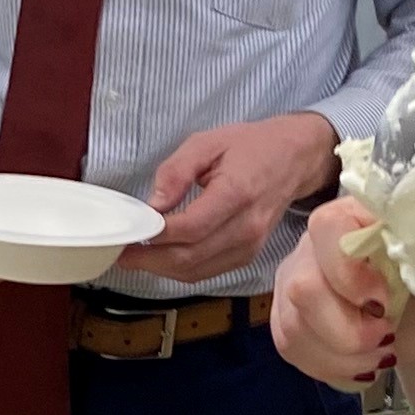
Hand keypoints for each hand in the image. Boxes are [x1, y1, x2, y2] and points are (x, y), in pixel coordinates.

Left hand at [142, 111, 339, 283]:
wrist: (294, 159)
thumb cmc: (251, 147)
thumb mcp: (208, 142)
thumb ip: (176, 171)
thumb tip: (153, 204)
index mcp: (237, 193)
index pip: (191, 227)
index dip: (156, 235)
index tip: (129, 232)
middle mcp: (247, 227)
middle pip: (190, 257)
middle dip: (150, 260)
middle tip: (121, 253)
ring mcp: (250, 246)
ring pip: (196, 271)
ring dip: (161, 269)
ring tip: (135, 257)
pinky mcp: (248, 255)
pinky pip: (208, 272)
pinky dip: (180, 270)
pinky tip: (162, 258)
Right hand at [270, 200, 396, 387]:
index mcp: (365, 216)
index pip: (328, 227)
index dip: (349, 272)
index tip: (385, 303)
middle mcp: (321, 243)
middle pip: (302, 287)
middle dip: (348, 330)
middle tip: (388, 336)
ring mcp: (301, 278)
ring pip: (294, 326)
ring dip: (343, 355)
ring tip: (382, 353)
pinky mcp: (293, 316)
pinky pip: (291, 347)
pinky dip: (332, 367)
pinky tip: (363, 363)